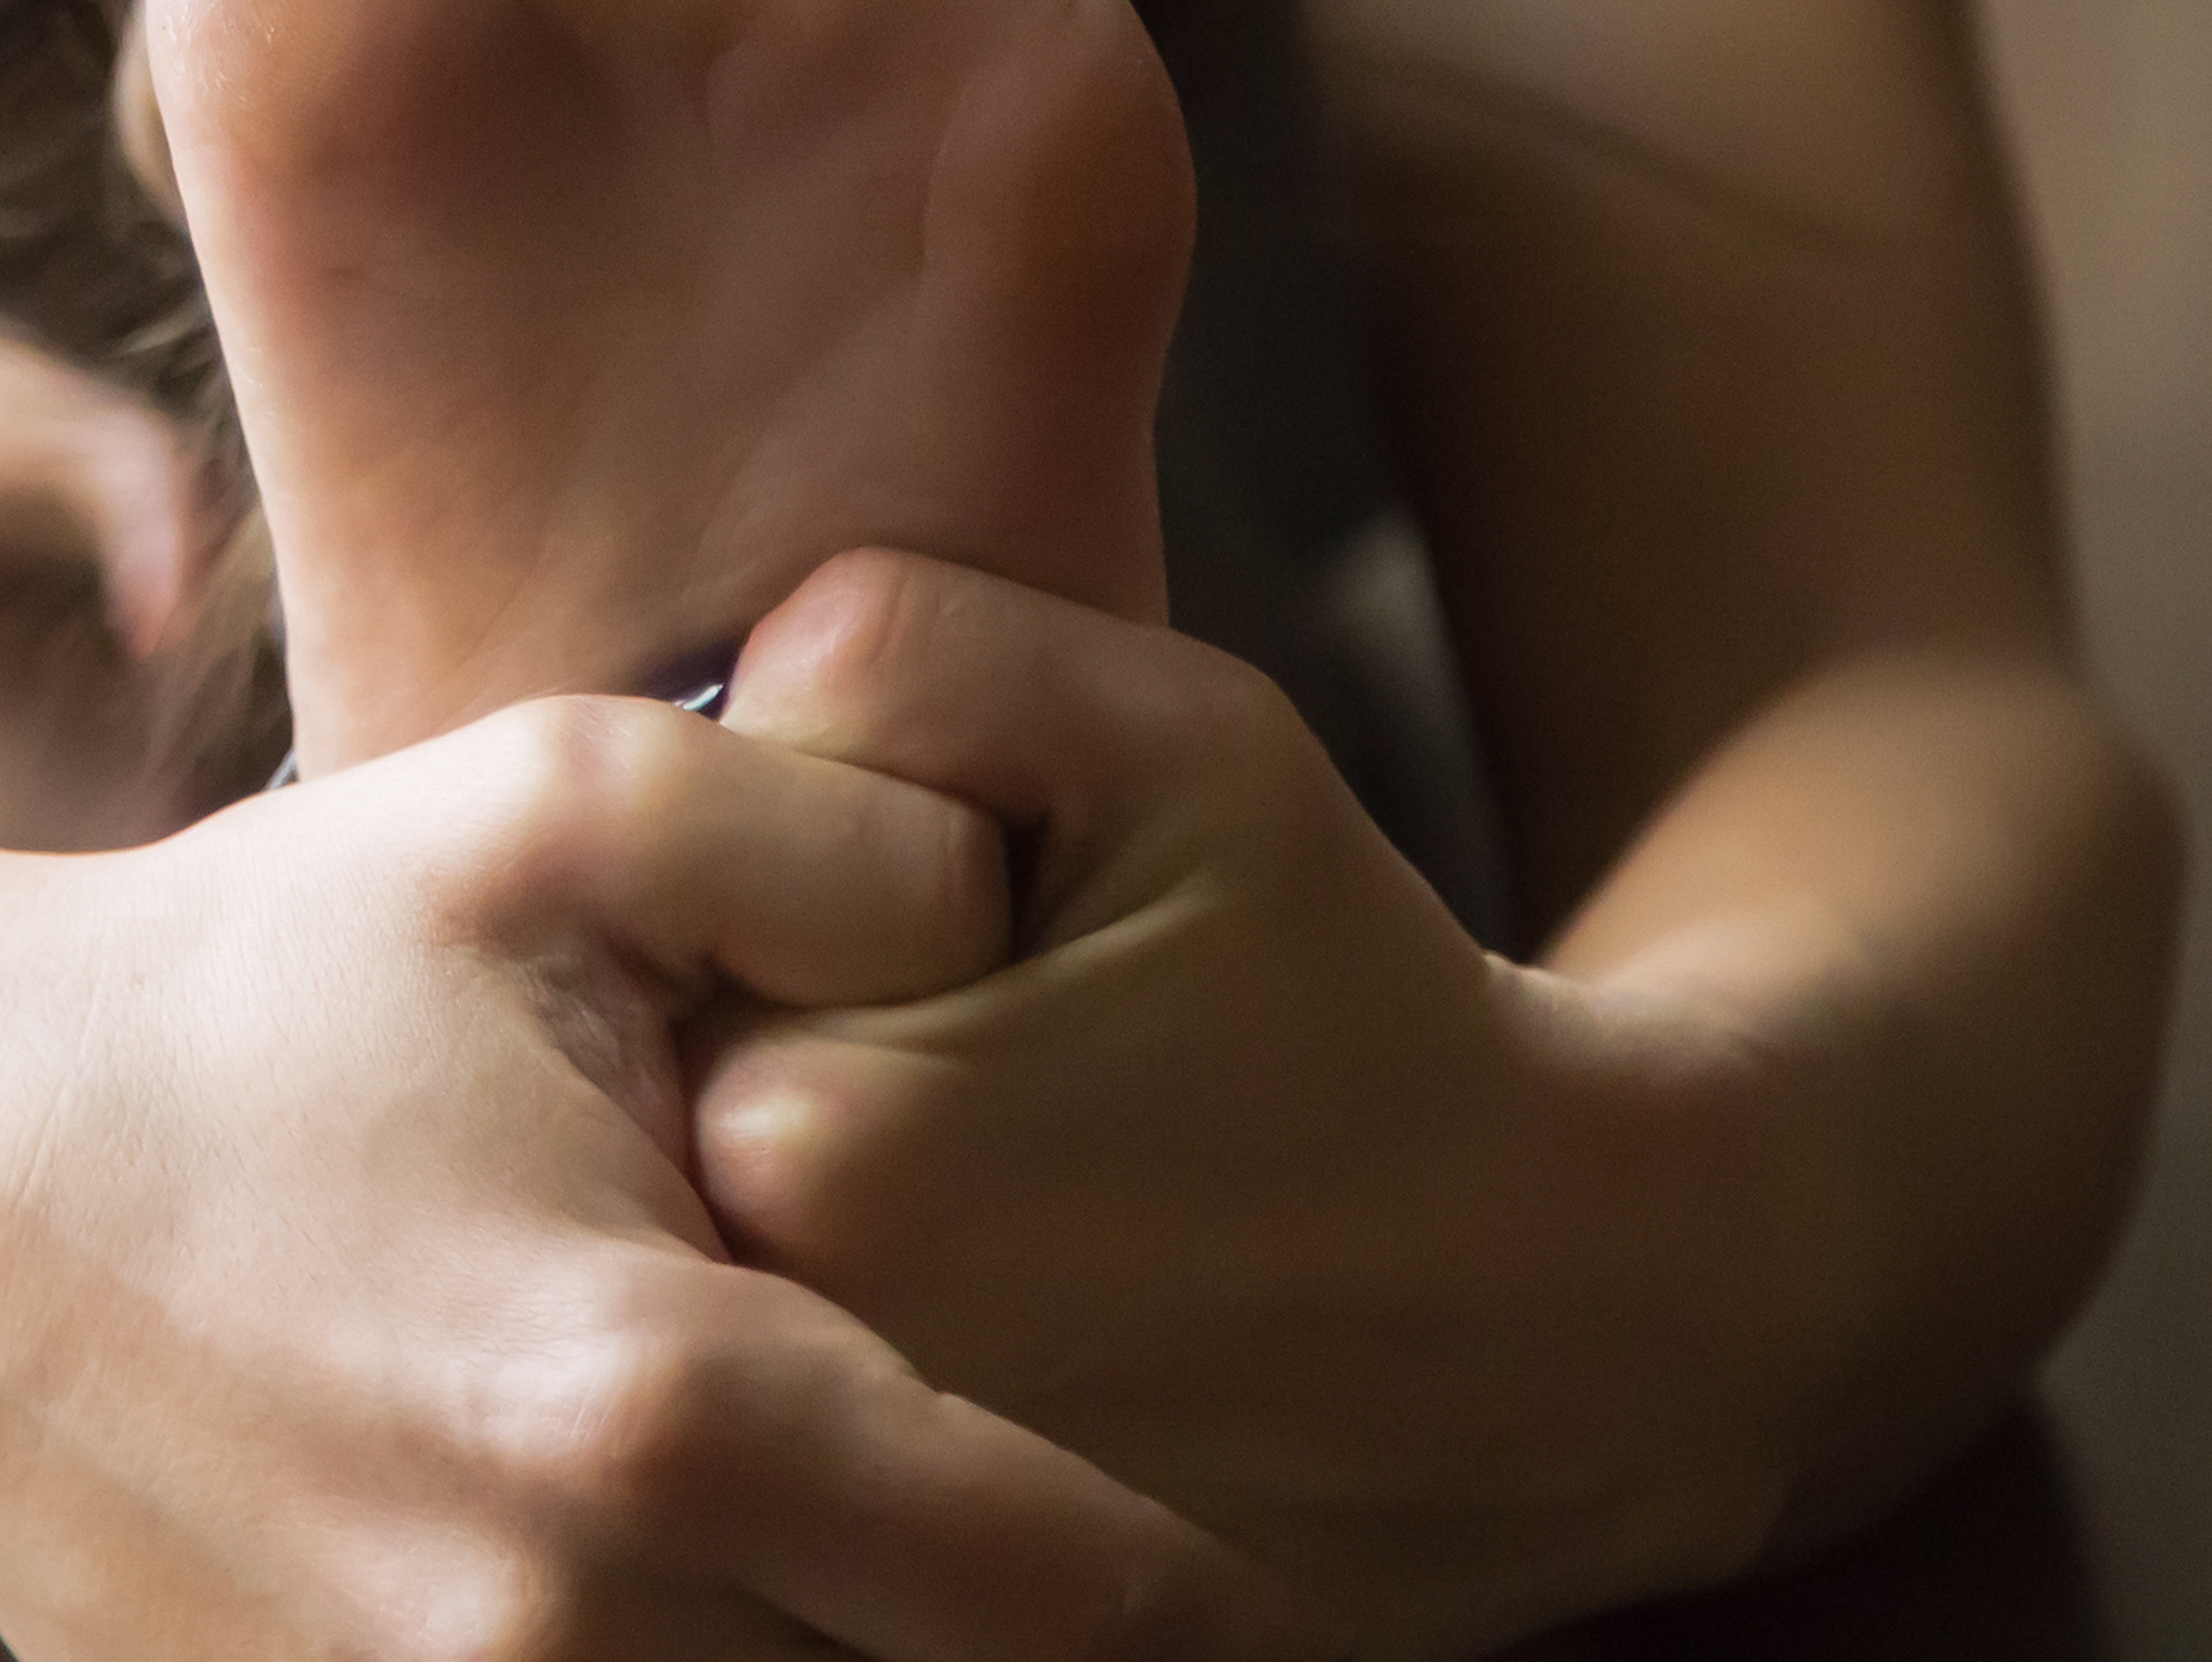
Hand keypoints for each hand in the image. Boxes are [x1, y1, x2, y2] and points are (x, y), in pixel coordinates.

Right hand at [0, 697, 1314, 1660]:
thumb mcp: (542, 802)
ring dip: (844, 1660)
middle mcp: (553, 1626)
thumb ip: (843, 835)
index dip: (1211, 1602)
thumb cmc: (242, 975)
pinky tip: (707, 1590)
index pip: (1078, 1602)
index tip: (1269, 1573)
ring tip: (891, 1571)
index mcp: (656, 1405)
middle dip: (1020, 1642)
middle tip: (1100, 1580)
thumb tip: (1022, 923)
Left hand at [692, 555, 1821, 1655]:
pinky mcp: (918, 1605)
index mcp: (802, 1140)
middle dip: (783, 1056)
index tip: (953, 954)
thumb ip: (904, 646)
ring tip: (1021, 1211)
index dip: (787, 920)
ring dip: (812, 1229)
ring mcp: (845, 1506)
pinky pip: (799, 1434)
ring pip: (715, 1285)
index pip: (646, 962)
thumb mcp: (1175, 733)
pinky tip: (1032, 1324)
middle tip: (998, 1085)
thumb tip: (727, 702)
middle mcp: (787, 1357)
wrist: (1566, 1308)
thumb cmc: (1351, 990)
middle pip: (648, 1135)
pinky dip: (865, 1382)